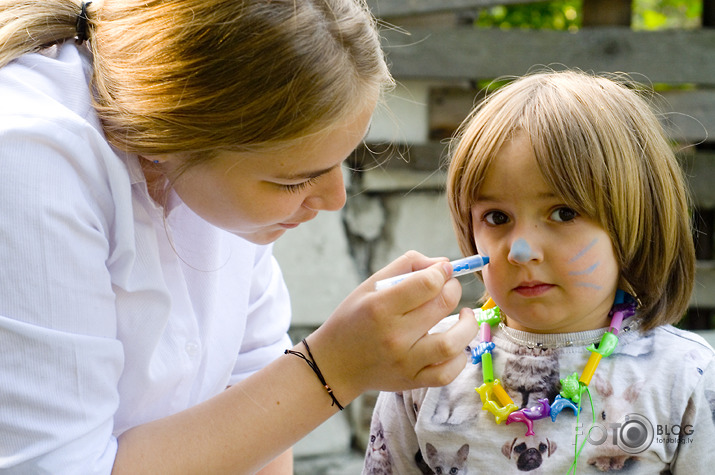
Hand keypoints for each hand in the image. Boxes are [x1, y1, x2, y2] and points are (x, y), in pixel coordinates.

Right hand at [308, 251, 478, 401]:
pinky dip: (460, 357)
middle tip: (449, 287)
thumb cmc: (353, 319)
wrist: (334, 365)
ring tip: (465, 315)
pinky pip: (448, 373)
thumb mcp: (369, 285)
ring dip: (468, 324)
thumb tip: (443, 263)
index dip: (442, 271)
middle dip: (454, 289)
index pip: (427, 283)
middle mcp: (394, 336)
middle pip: (443, 305)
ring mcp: (405, 362)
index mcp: (380, 307)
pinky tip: (456, 344)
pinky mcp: (412, 381)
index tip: (442, 270)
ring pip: (453, 343)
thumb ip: (406, 266)